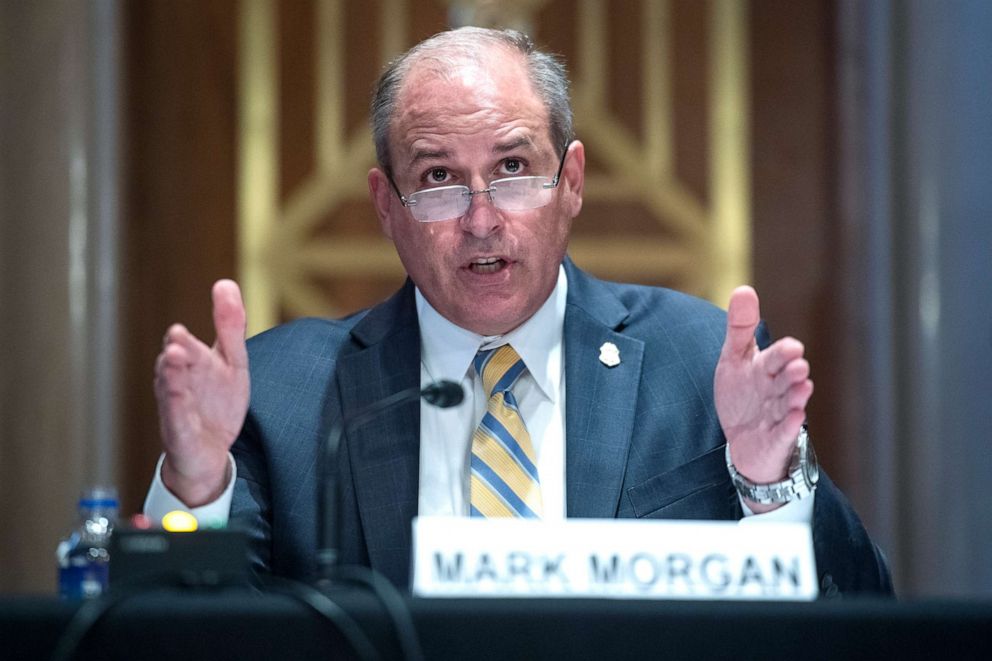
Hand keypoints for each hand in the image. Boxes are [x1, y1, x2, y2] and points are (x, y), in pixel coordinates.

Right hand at [154, 280, 249, 506]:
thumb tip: (225, 282)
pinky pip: (176, 418)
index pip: (190, 346)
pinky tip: (177, 396)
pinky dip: (176, 407)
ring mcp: (176, 407)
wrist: (209, 453)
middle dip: (178, 350)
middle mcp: (179, 381)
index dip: (187, 338)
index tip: (181, 329)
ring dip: (171, 374)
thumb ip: (229, 326)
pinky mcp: (179, 432)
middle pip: (178, 364)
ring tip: (173, 356)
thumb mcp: (231, 362)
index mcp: (192, 363)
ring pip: (171, 388)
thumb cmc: (216, 403)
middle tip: (177, 336)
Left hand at [714, 286, 812, 511]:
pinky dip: (788, 426)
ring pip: (786, 405)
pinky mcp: (774, 439)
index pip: (774, 358)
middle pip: (783, 381)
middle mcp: (775, 391)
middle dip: (791, 373)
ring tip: (803, 387)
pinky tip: (795, 417)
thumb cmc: (742, 394)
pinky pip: (782, 432)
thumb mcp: (734, 358)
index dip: (782, 354)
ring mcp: (776, 416)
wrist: (743, 438)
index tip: (792, 347)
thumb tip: (744, 289)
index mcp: (765, 369)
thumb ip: (740, 327)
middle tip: (799, 365)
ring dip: (794, 397)